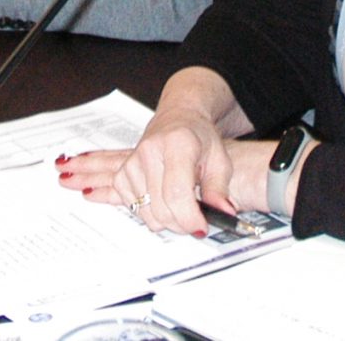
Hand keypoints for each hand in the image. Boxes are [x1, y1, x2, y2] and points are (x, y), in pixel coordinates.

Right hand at [58, 71, 251, 235]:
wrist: (180, 117)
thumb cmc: (200, 138)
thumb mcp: (219, 159)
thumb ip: (219, 189)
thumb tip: (224, 213)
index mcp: (178, 145)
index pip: (178, 194)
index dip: (189, 218)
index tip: (201, 227)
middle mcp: (151, 152)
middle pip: (160, 207)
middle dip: (180, 223)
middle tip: (194, 224)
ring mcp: (134, 161)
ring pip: (145, 210)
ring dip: (163, 220)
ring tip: (179, 214)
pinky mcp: (125, 170)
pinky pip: (127, 201)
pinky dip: (139, 208)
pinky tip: (120, 199)